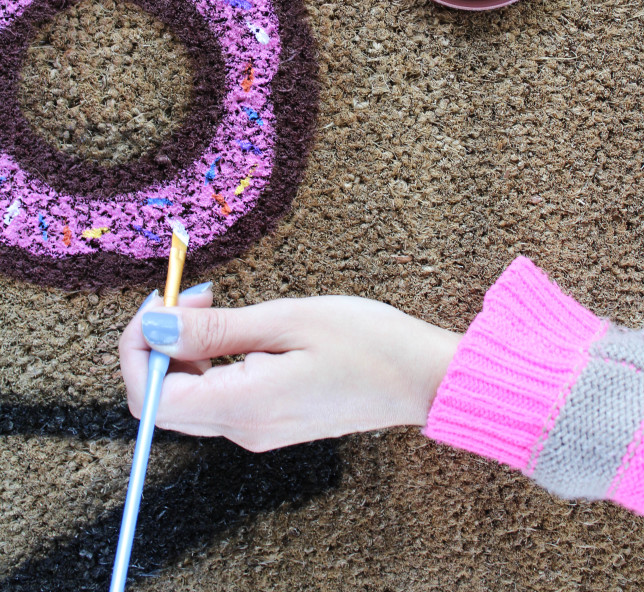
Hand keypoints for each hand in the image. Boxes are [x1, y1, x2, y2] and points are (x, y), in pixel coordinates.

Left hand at [119, 290, 459, 450]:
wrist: (422, 378)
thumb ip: (216, 330)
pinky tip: (236, 329)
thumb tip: (155, 329)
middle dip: (158, 344)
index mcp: (245, 407)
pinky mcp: (270, 422)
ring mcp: (258, 431)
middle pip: (162, 401)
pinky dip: (208, 361)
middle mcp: (244, 430)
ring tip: (214, 302)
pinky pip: (215, 398)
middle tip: (192, 295)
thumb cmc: (367, 342)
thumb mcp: (288, 320)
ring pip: (186, 398)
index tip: (163, 302)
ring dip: (183, 350)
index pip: (151, 397)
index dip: (138, 348)